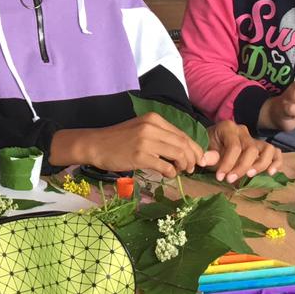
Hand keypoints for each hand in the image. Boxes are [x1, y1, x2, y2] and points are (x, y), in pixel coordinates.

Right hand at [62, 114, 219, 179]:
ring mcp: (145, 141)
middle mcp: (151, 127)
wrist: (96, 145)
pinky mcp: (140, 156)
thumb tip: (186, 150)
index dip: (194, 148)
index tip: (198, 159)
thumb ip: (162, 137)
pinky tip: (167, 174)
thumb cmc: (119, 140)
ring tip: (179, 171)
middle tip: (191, 168)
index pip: (182, 134)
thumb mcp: (141, 130)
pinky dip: (171, 172)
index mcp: (154, 119)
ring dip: (183, 166)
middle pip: (183, 144)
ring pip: (178, 154)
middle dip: (192, 158)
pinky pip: (165, 166)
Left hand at [206, 122, 282, 182]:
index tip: (220, 177)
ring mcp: (254, 139)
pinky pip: (276, 153)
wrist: (214, 144)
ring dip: (260, 164)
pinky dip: (276, 162)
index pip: (234, 146)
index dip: (228, 163)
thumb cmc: (210, 148)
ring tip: (250, 175)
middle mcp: (243, 131)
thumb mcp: (206, 150)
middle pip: (251, 149)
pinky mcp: (262, 148)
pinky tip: (270, 173)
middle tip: (230, 180)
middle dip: (241, 167)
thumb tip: (205, 161)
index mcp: (228, 128)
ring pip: (268, 149)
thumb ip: (208, 155)